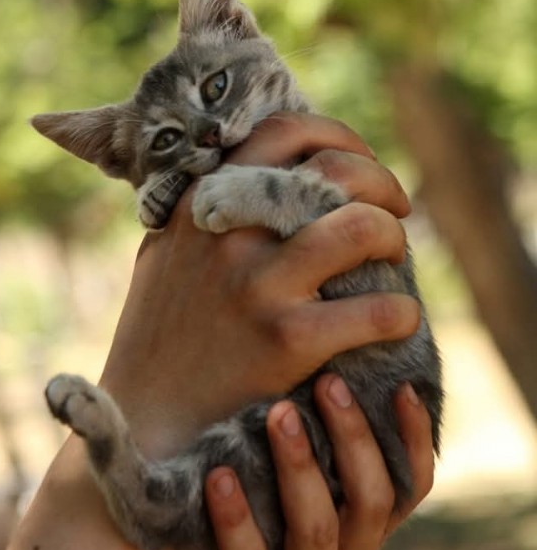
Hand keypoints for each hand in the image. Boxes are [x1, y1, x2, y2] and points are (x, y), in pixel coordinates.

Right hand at [99, 114, 418, 456]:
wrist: (147, 416)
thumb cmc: (159, 335)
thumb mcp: (165, 254)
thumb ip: (202, 210)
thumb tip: (249, 173)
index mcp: (203, 204)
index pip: (283, 132)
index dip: (336, 137)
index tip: (358, 163)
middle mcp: (230, 234)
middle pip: (335, 171)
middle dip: (382, 183)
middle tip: (394, 212)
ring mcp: (259, 286)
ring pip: (363, 228)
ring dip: (394, 237)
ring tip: (393, 260)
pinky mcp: (287, 341)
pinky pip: (376, 310)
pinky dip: (401, 312)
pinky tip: (398, 320)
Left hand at [192, 374, 434, 549]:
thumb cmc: (235, 541)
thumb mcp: (280, 502)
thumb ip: (307, 464)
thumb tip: (313, 378)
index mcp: (360, 544)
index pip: (407, 491)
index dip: (413, 441)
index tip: (404, 387)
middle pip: (370, 502)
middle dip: (352, 437)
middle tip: (327, 384)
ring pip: (318, 528)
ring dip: (299, 465)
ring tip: (278, 414)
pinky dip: (237, 517)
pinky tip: (219, 476)